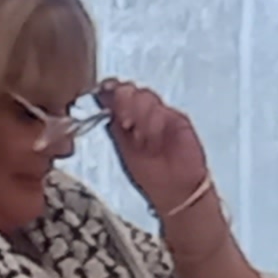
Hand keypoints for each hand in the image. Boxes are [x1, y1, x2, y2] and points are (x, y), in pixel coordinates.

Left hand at [98, 82, 219, 225]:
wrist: (174, 188)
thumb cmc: (148, 174)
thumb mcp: (124, 149)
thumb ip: (115, 126)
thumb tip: (100, 105)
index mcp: (124, 119)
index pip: (115, 94)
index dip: (109, 88)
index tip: (104, 89)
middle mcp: (141, 113)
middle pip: (130, 91)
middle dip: (123, 99)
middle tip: (124, 121)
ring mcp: (159, 114)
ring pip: (145, 97)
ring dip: (138, 113)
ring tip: (139, 136)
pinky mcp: (177, 118)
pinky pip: (163, 111)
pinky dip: (153, 121)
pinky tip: (152, 137)